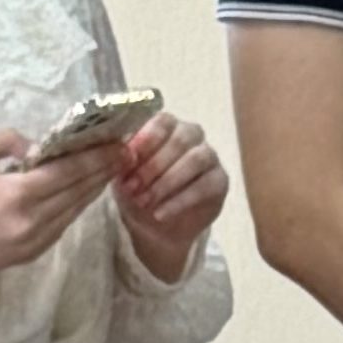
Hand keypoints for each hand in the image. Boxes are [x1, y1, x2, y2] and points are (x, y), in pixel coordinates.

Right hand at [0, 127, 115, 277]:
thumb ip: (5, 141)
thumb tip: (37, 146)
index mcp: (15, 195)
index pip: (69, 172)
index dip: (97, 158)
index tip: (118, 145)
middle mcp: (30, 222)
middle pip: (79, 192)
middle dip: (103, 171)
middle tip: (124, 153)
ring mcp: (32, 242)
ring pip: (74, 212)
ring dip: (92, 190)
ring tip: (108, 169)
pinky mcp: (29, 255)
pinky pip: (61, 227)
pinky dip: (74, 208)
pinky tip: (81, 192)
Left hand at [111, 113, 226, 287]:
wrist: (154, 222)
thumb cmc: (136, 188)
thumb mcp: (122, 172)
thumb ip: (123, 158)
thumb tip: (122, 154)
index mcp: (166, 125)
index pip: (163, 120)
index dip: (147, 137)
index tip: (128, 158)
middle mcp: (191, 134)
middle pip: (181, 139)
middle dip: (154, 165)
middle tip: (132, 187)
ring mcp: (209, 156)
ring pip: (196, 160)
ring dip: (167, 182)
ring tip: (144, 202)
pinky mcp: (220, 181)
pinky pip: (205, 186)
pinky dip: (179, 201)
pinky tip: (160, 214)